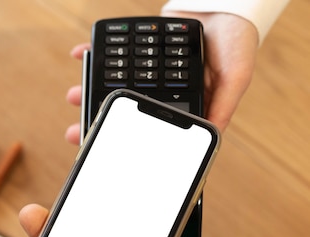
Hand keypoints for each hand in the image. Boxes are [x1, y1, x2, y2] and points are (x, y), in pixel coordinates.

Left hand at [64, 12, 258, 143]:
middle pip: (122, 109)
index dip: (125, 138)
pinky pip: (113, 52)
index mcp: (176, 103)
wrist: (226, 3)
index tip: (103, 148)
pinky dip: (94, 53)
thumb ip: (222, 105)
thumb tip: (213, 135)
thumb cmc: (235, 43)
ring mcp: (144, 70)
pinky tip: (79, 54)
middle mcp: (157, 90)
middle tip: (75, 131)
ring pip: (112, 84)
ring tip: (74, 95)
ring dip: (90, 90)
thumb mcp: (235, 78)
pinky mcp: (138, 47)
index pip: (146, 127)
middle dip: (99, 119)